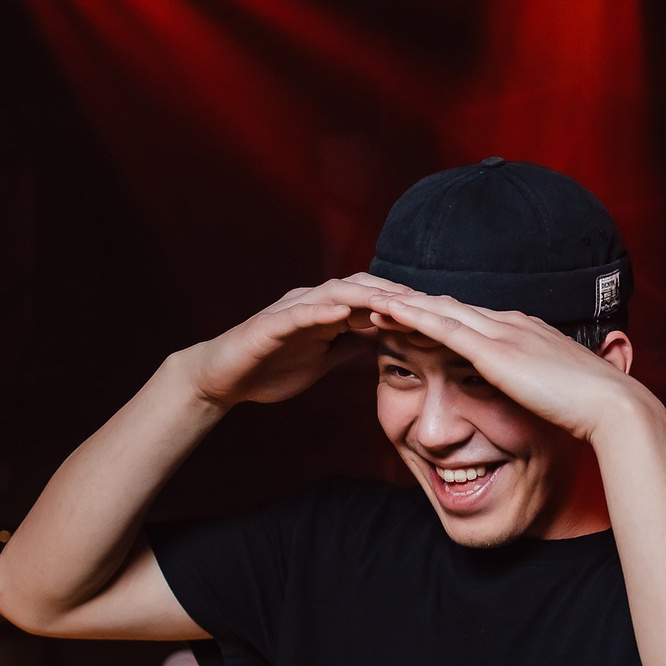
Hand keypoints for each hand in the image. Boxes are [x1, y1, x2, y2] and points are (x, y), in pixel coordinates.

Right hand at [171, 274, 418, 408]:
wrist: (225, 377)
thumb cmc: (273, 365)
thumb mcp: (326, 358)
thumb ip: (354, 343)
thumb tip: (389, 337)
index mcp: (330, 311)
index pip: (376, 299)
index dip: (407, 305)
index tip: (440, 315)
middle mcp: (315, 301)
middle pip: (364, 287)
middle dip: (398, 295)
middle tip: (431, 305)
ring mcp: (293, 309)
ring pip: (336, 293)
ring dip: (368, 296)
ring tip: (398, 303)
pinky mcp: (272, 324)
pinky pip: (300, 313)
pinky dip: (323, 310)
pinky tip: (344, 313)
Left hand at [365, 293, 642, 441]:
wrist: (611, 406)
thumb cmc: (592, 407)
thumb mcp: (558, 391)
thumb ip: (539, 385)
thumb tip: (530, 394)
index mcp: (524, 334)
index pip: (472, 319)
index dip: (440, 314)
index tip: (414, 313)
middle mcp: (510, 324)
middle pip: (450, 307)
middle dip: (414, 302)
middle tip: (378, 296)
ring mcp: (501, 333)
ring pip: (440, 310)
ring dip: (403, 303)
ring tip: (370, 298)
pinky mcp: (493, 351)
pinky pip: (442, 327)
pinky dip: (412, 316)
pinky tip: (387, 311)